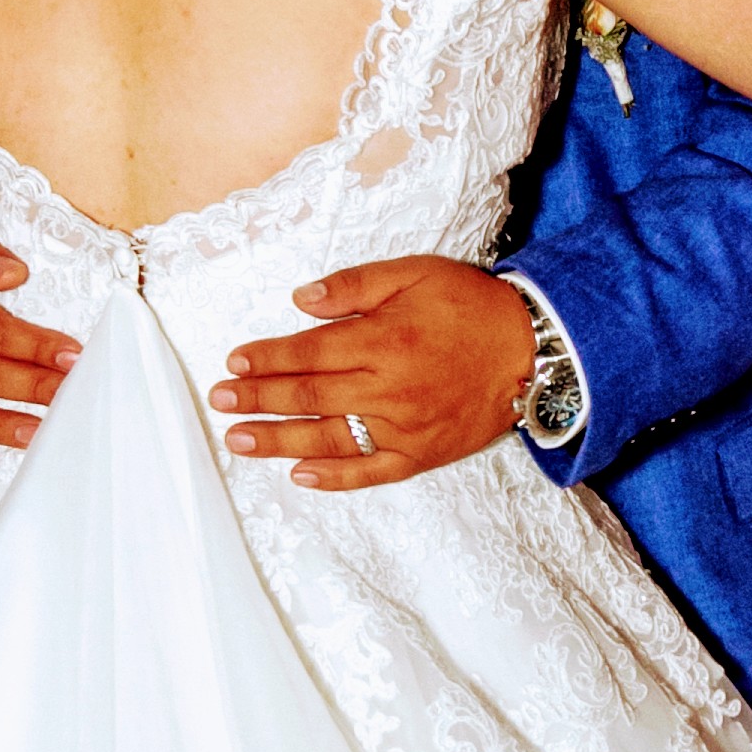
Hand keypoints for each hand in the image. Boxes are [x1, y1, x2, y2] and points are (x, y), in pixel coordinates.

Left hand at [209, 257, 538, 489]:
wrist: (532, 350)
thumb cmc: (471, 306)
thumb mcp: (415, 273)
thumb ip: (355, 284)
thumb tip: (301, 299)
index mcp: (382, 341)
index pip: (308, 353)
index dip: (267, 358)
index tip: (234, 361)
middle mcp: (388, 389)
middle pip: (308, 398)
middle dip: (257, 399)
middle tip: (219, 400)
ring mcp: (404, 428)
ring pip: (329, 439)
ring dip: (278, 441)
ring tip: (239, 440)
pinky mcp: (422, 454)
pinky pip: (371, 472)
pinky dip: (334, 478)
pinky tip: (299, 475)